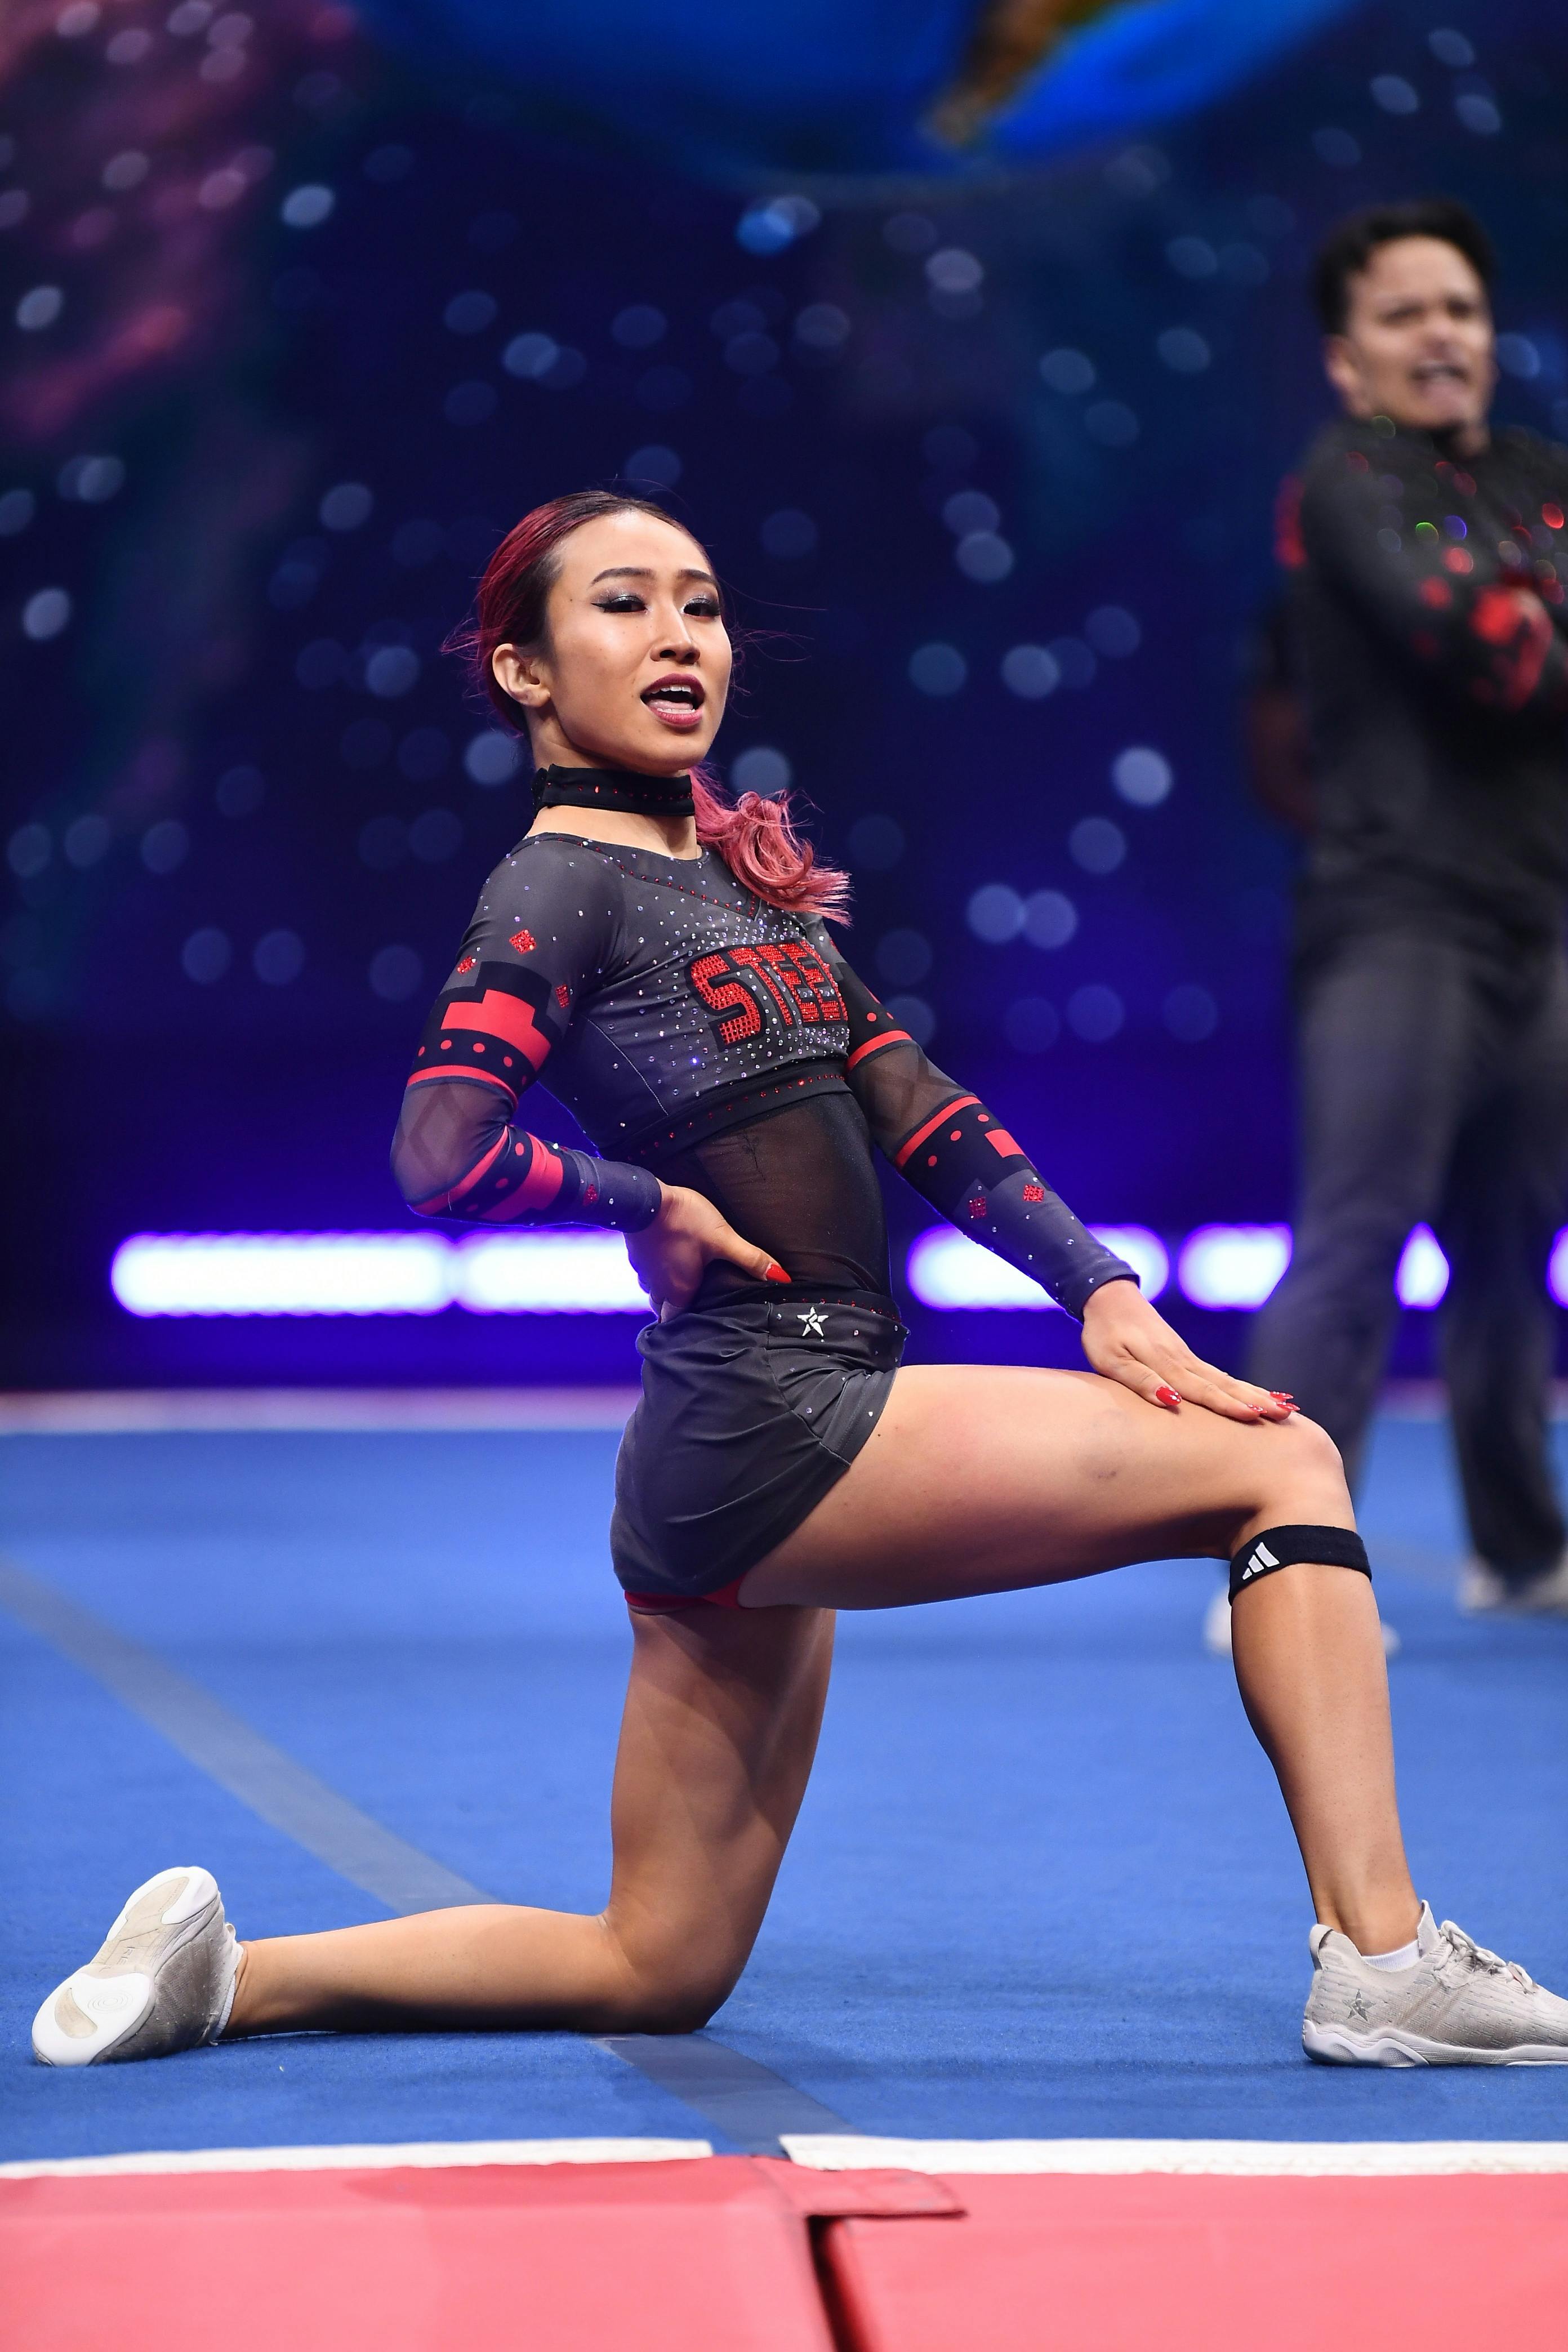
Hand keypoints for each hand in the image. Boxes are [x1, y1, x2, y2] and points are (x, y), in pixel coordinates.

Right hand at [624, 1184, 787, 1317]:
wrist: (645, 1198)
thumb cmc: (685, 1221)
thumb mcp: (723, 1239)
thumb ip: (750, 1259)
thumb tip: (781, 1278)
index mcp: (678, 1291)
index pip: (677, 1322)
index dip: (688, 1327)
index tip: (700, 1327)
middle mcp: (657, 1286)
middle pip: (664, 1307)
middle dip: (676, 1308)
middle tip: (694, 1304)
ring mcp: (643, 1270)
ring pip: (654, 1290)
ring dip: (665, 1290)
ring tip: (682, 1282)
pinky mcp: (635, 1253)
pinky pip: (647, 1272)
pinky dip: (657, 1271)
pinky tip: (667, 1259)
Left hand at [1079, 1279, 1293, 1423]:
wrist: (1108, 1298)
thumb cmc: (1104, 1333)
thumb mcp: (1111, 1361)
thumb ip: (1141, 1381)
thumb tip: (1171, 1402)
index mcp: (1166, 1363)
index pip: (1202, 1390)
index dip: (1228, 1405)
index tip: (1255, 1416)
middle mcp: (1183, 1360)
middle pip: (1224, 1384)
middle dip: (1254, 1401)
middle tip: (1284, 1415)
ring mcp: (1186, 1357)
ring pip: (1225, 1379)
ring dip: (1253, 1394)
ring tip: (1281, 1407)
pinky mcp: (1184, 1356)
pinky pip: (1217, 1374)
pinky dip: (1238, 1385)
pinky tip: (1252, 1394)